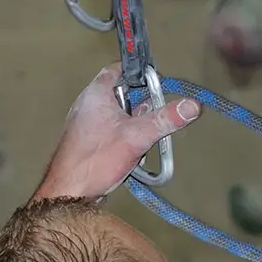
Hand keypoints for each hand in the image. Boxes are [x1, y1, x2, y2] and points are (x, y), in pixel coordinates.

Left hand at [36, 65, 200, 200]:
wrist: (68, 191)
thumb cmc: (95, 159)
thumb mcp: (137, 137)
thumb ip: (165, 120)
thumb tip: (193, 105)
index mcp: (96, 93)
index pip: (120, 69)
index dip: (140, 75)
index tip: (156, 86)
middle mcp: (88, 103)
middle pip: (124, 95)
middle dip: (142, 109)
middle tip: (151, 122)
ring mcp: (87, 123)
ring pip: (120, 116)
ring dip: (134, 128)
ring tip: (138, 144)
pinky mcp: (88, 140)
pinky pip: (112, 132)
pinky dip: (124, 140)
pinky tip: (129, 155)